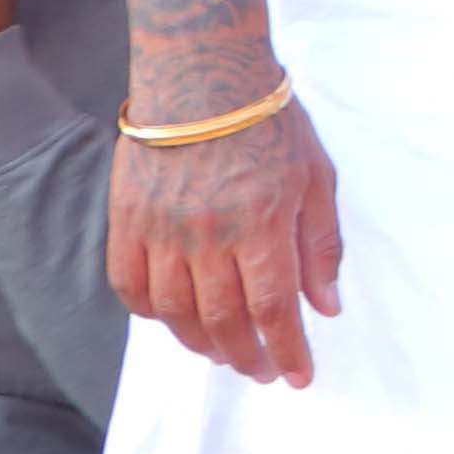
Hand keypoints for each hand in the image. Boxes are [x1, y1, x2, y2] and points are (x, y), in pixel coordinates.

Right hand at [110, 87, 344, 386]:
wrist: (202, 76)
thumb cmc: (269, 124)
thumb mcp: (316, 178)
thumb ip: (321, 246)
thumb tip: (326, 306)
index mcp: (262, 224)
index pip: (273, 310)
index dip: (287, 351)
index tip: (298, 377)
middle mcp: (208, 234)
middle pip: (223, 321)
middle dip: (247, 357)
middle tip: (262, 371)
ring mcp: (161, 230)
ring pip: (175, 313)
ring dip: (201, 344)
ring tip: (224, 353)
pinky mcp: (127, 221)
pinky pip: (132, 287)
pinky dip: (153, 314)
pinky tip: (175, 321)